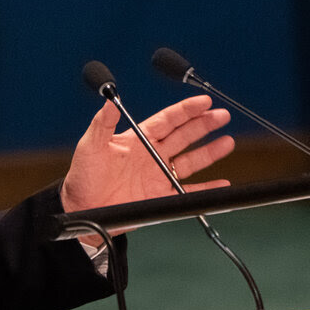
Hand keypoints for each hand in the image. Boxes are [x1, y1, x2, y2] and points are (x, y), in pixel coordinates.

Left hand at [60, 95, 233, 216]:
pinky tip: (221, 183)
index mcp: (137, 139)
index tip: (204, 101)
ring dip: (209, 152)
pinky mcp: (160, 196)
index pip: (167, 120)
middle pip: (184, 136)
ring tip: (227, 142)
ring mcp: (157, 175)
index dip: (185, 110)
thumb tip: (108, 101)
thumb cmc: (82, 176)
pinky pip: (188, 191)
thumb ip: (102, 124)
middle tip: (222, 115)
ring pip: (190, 160)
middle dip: (203, 125)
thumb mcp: (90, 147)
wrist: (81, 208)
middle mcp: (151, 155)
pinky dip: (206, 188)